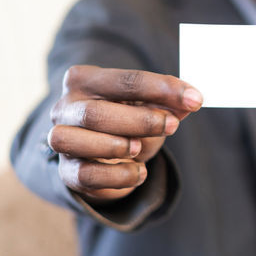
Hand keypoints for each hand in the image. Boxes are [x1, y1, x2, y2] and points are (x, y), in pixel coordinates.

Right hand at [48, 65, 202, 204]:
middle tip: (172, 126)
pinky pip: (86, 174)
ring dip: (117, 146)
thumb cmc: (127, 120)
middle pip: (95, 113)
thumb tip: (191, 101)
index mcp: (85, 79)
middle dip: (141, 121)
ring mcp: (60, 139)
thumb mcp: (149, 107)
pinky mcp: (66, 171)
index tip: (195, 99)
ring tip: (140, 148)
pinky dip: (118, 176)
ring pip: (76, 141)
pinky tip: (139, 172)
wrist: (104, 154)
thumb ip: (169, 103)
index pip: (125, 81)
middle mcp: (66, 106)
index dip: (163, 89)